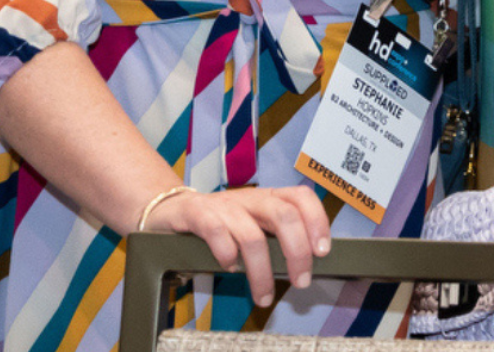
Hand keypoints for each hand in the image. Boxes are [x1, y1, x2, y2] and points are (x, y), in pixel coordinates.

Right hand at [147, 185, 330, 306]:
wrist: (171, 209)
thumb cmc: (220, 222)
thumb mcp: (253, 224)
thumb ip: (275, 237)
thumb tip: (306, 265)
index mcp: (267, 198)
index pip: (301, 197)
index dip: (317, 220)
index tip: (323, 251)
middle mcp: (249, 198)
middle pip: (284, 216)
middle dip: (297, 251)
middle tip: (301, 281)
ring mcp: (223, 205)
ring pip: (252, 235)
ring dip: (262, 271)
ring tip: (263, 295)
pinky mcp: (197, 214)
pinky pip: (216, 232)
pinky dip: (226, 254)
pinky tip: (229, 267)